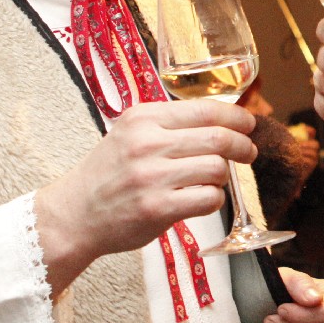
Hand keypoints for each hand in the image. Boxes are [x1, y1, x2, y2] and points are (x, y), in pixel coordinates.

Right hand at [36, 99, 257, 293]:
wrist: (75, 213)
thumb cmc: (109, 174)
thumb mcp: (131, 134)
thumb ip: (170, 125)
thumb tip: (225, 119)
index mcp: (143, 118)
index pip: (205, 109)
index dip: (236, 117)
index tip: (248, 124)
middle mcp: (147, 143)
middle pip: (218, 137)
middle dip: (242, 145)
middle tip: (248, 153)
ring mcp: (151, 177)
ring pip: (217, 169)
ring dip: (224, 177)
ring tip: (213, 181)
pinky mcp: (157, 208)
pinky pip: (208, 199)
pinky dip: (214, 199)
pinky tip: (202, 199)